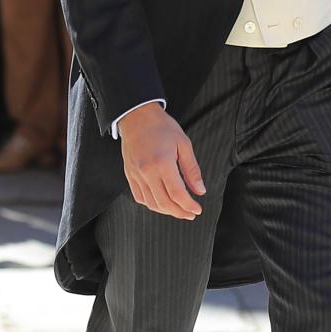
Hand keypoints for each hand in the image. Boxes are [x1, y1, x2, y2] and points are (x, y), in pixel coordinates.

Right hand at [118, 102, 205, 219]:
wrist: (137, 117)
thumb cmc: (162, 127)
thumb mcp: (184, 144)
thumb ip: (192, 170)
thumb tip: (200, 190)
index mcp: (162, 163)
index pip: (177, 194)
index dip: (189, 206)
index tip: (197, 209)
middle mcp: (147, 172)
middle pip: (164, 203)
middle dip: (180, 212)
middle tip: (191, 214)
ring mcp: (136, 175)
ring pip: (151, 203)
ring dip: (166, 211)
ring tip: (179, 210)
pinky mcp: (129, 175)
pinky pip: (139, 197)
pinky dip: (152, 204)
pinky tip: (162, 203)